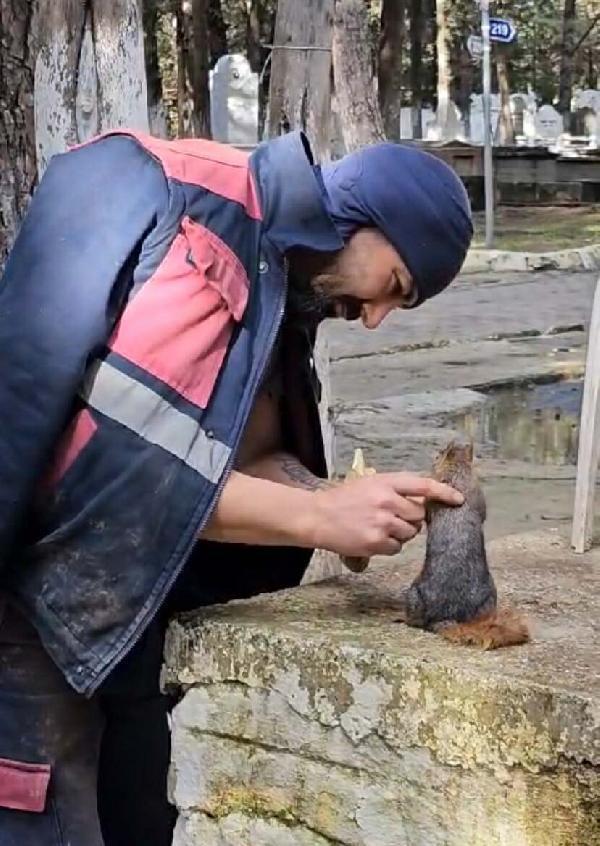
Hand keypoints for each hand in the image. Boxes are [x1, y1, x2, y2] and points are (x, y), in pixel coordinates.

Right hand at [311, 473, 462, 557]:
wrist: (317, 516)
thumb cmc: (343, 500)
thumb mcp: (369, 484)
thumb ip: (395, 489)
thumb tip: (423, 500)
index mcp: (385, 482)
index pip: (423, 485)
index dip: (444, 492)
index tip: (458, 499)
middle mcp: (387, 501)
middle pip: (419, 514)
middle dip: (412, 518)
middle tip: (392, 517)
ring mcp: (382, 522)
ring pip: (410, 532)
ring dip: (401, 533)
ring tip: (379, 527)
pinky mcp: (376, 541)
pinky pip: (397, 547)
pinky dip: (389, 546)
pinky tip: (372, 538)